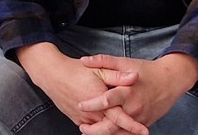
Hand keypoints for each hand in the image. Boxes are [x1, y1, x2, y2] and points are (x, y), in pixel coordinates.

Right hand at [15, 43, 146, 134]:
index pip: (120, 117)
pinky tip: (109, 126)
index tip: (145, 132)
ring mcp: (84, 119)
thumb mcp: (99, 69)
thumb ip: (117, 75)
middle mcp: (92, 113)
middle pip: (112, 129)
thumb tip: (134, 76)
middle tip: (141, 132)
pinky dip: (102, 130)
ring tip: (128, 131)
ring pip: (102, 131)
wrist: (53, 75)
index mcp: (100, 100)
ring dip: (114, 132)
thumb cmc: (76, 70)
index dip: (133, 126)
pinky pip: (93, 129)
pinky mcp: (78, 120)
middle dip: (126, 133)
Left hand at [76, 53, 197, 133]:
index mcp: (128, 91)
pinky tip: (107, 133)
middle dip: (94, 130)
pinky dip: (117, 134)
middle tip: (82, 127)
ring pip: (119, 133)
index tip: (79, 105)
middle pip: (111, 125)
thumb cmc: (147, 70)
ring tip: (90, 132)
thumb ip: (104, 61)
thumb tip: (84, 60)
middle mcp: (134, 108)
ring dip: (104, 134)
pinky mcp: (144, 124)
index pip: (107, 100)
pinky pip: (128, 134)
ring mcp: (139, 118)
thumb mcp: (125, 62)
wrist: (171, 80)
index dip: (92, 104)